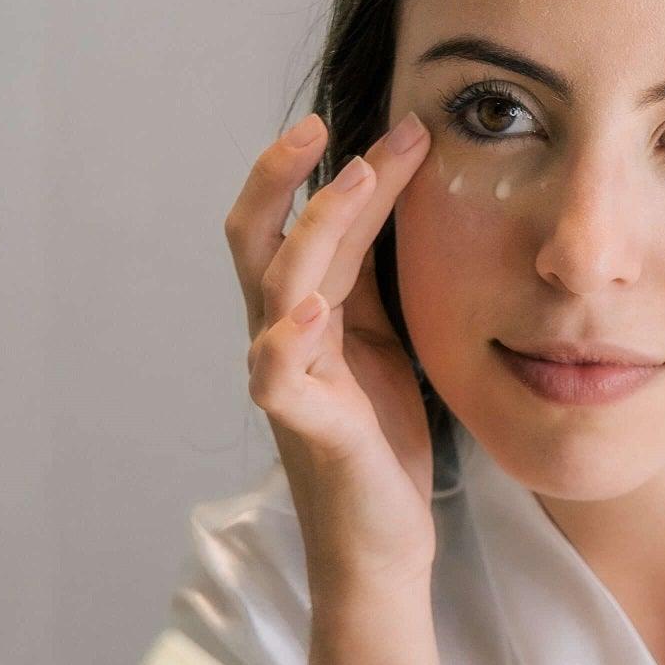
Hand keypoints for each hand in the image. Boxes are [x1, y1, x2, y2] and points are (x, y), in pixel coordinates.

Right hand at [226, 110, 434, 588]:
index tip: (408, 127)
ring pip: (276, 287)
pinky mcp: (306, 428)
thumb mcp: (385, 341)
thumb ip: (374, 279)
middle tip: (323, 122)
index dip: (350, 170)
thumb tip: (394, 197)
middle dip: (281, 173)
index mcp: (304, 311)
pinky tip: (313, 310)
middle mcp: (281, 336)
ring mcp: (287, 380)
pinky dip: (288, 339)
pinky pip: (278, 377)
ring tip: (355, 180)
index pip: (308, 221)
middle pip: (256, 236)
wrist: (382, 542)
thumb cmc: (379, 441)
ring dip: (314, 228)